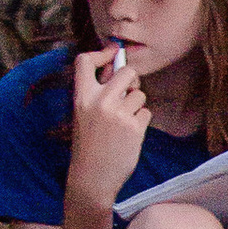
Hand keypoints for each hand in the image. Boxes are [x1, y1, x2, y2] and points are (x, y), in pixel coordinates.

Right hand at [64, 39, 154, 211]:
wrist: (92, 176)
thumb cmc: (89, 144)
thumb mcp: (83, 114)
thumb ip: (98, 93)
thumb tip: (122, 69)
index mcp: (82, 97)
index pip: (85, 61)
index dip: (101, 52)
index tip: (112, 53)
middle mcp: (99, 101)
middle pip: (126, 72)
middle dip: (131, 80)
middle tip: (126, 93)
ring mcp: (118, 114)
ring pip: (140, 94)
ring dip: (136, 105)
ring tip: (123, 121)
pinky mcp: (134, 127)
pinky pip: (146, 112)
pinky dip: (141, 121)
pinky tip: (129, 133)